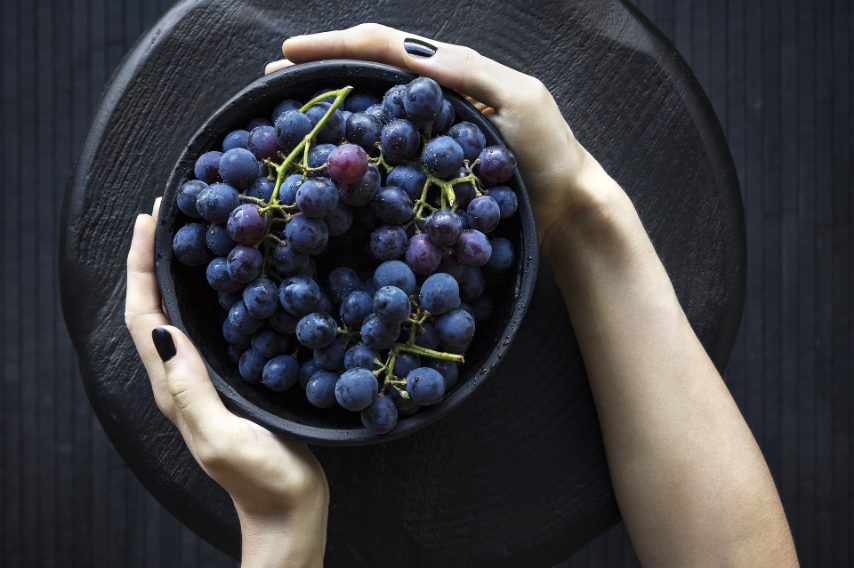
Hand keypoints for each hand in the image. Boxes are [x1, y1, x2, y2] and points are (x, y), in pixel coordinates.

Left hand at [124, 199, 328, 567]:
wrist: (288, 508)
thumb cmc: (260, 477)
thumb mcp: (221, 437)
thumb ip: (190, 389)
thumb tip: (162, 328)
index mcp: (173, 387)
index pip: (142, 316)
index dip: (140, 267)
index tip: (149, 221)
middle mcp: (181, 378)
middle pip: (152, 308)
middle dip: (151, 260)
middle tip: (167, 214)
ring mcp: (205, 380)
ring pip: (177, 316)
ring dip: (174, 274)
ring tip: (190, 235)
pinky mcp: (229, 381)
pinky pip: (207, 329)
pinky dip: (206, 297)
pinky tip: (229, 281)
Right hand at [265, 23, 618, 255]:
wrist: (567, 205)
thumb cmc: (550, 152)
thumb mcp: (519, 99)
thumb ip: (469, 75)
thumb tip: (412, 58)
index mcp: (452, 71)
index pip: (384, 47)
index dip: (335, 46)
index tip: (289, 55)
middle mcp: (434, 96)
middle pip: (367, 73)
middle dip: (319, 71)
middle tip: (272, 83)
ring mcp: (430, 134)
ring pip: (371, 111)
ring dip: (329, 107)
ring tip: (288, 116)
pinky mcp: (431, 167)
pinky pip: (386, 153)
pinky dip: (355, 150)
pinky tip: (333, 160)